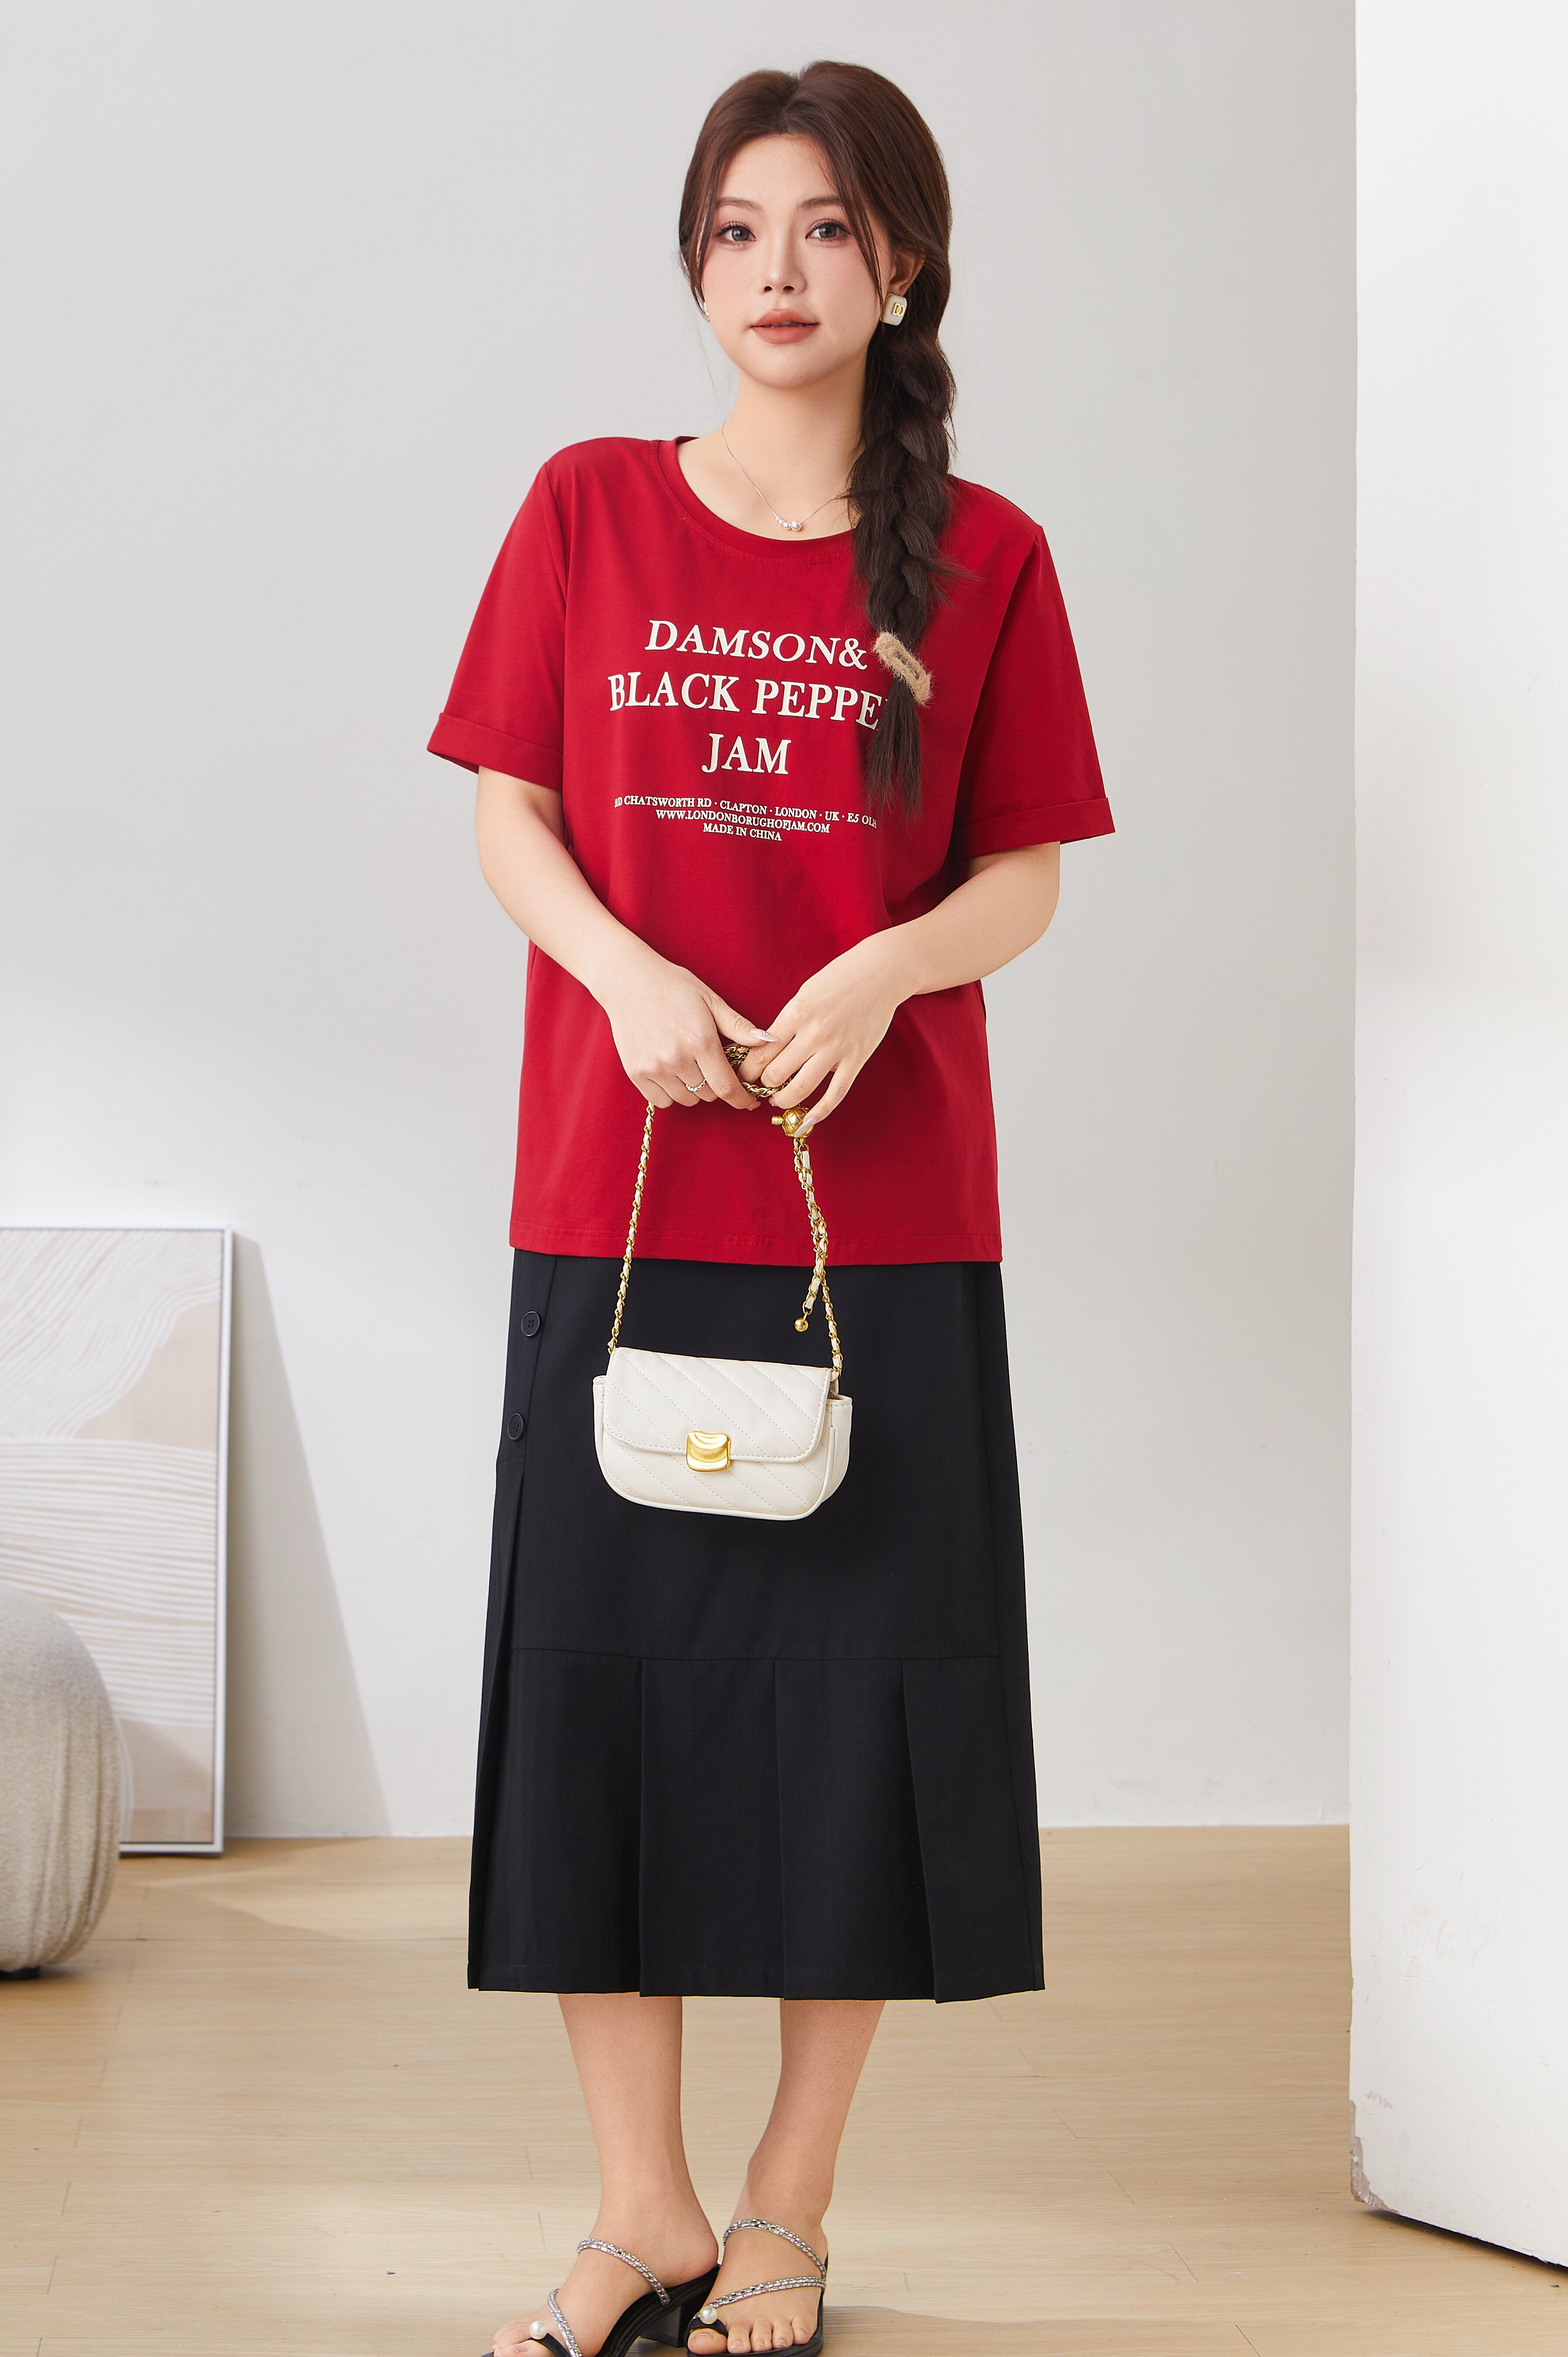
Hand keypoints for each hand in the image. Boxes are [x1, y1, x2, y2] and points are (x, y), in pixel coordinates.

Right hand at [603, 950, 772, 1110]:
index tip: (749, 1102)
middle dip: (716, 1085)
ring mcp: (654, 1068)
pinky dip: (671, 1093)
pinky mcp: (636, 1073)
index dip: (742, 1099)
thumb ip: (739, 1026)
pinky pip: (662, 1100)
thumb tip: (770, 1041)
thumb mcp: (710, 1000)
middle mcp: (677, 1058)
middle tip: (711, 1066)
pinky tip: (672, 1072)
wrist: (627, 980)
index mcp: (701, 1041)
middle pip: (708, 1095)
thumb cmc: (672, 986)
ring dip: (694, 1090)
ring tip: (690, 1065)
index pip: (727, 1087)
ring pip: (686, 1099)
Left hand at [738, 936, 902, 1131]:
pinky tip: (807, 1122)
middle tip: (761, 1086)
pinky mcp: (856, 1060)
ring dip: (784, 1099)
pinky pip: (835, 1094)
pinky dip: (820, 1112)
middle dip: (764, 1084)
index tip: (746, 1074)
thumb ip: (787, 1022)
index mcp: (795, 1014)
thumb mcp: (804, 994)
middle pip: (776, 1073)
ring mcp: (836, 1049)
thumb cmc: (840, 978)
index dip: (748, 1069)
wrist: (880, 973)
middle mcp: (813, 1034)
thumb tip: (768, 1048)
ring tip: (778, 1099)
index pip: (762, 1052)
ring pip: (801, 1088)